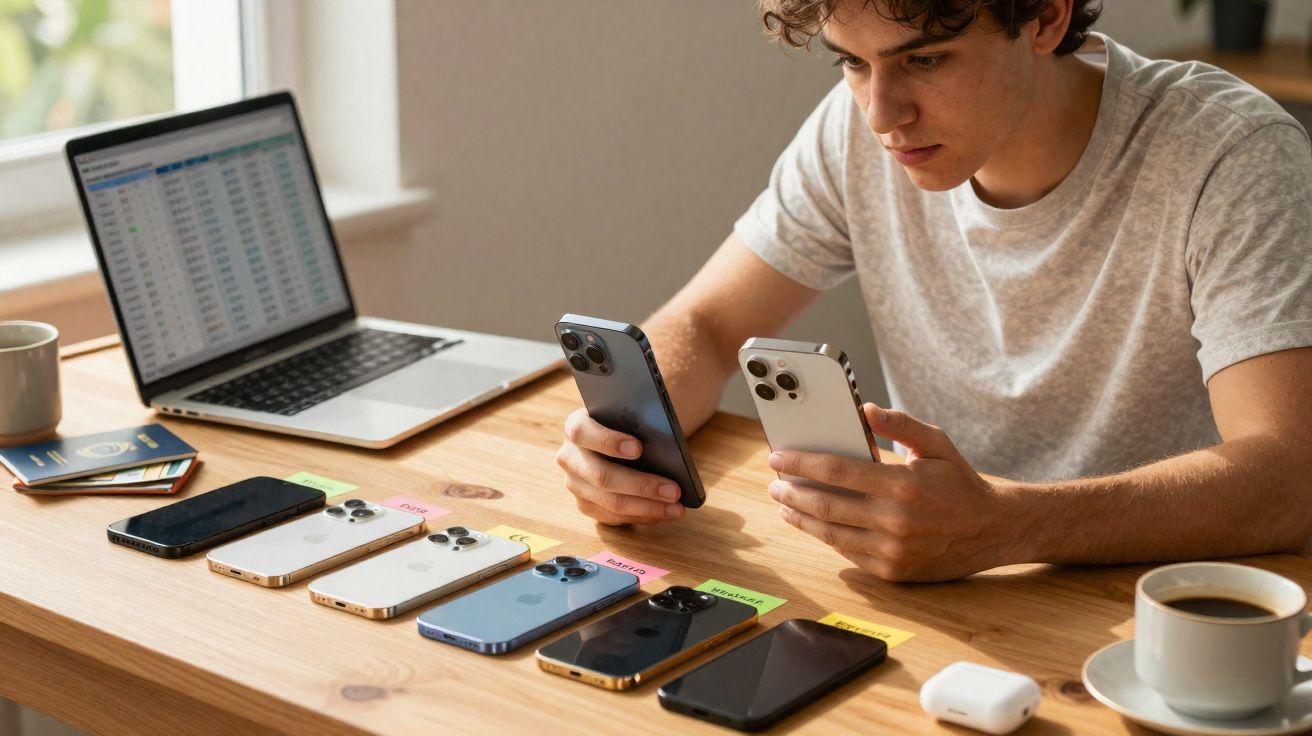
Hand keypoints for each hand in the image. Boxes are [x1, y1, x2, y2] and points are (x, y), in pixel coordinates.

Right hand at [556, 408, 684, 524]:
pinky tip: (664, 513)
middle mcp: (569, 457)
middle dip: (641, 485)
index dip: (609, 441)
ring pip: (610, 502)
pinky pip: (613, 517)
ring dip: (647, 507)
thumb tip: (665, 437)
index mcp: (576, 426)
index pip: (582, 432)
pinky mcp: (585, 505)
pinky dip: (642, 516)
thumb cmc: (629, 422)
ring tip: (676, 508)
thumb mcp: (632, 413)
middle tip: (674, 490)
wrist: (620, 435)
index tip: (639, 448)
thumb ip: (641, 418)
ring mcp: (574, 484)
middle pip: (601, 476)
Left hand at [767, 404, 1022, 581]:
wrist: (993, 531)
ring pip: (832, 533)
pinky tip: (814, 523)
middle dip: (793, 492)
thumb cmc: (961, 483)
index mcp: (902, 485)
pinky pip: (848, 553)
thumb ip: (901, 425)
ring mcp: (892, 550)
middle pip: (827, 505)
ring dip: (801, 517)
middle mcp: (895, 521)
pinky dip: (826, 536)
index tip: (778, 457)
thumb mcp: (937, 444)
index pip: (837, 471)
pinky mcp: (892, 571)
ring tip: (784, 504)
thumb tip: (865, 409)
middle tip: (775, 483)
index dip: (802, 463)